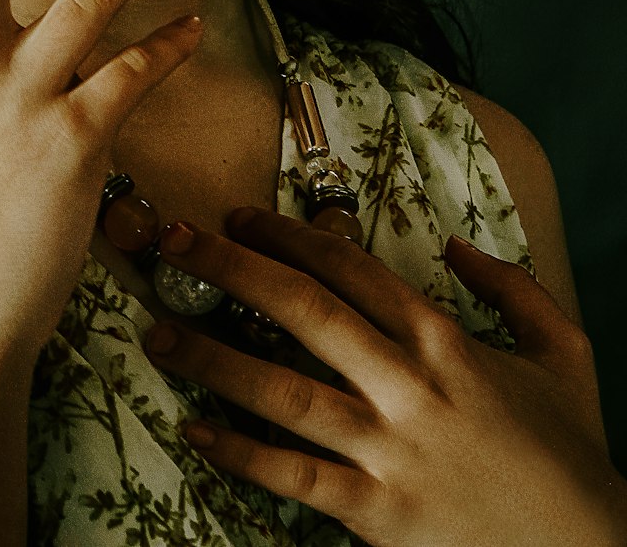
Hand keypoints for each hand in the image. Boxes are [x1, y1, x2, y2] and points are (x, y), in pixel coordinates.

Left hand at [143, 210, 625, 546]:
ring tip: (158, 329)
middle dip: (232, 269)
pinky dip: (242, 454)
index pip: (352, 269)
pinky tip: (197, 429)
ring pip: (286, 391)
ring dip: (214, 356)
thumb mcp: (564, 352)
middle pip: (305, 312)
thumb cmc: (570, 454)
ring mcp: (391, 452)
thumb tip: (457, 245)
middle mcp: (410, 387)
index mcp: (446, 341)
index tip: (240, 214)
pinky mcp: (378, 515)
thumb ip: (513, 288)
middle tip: (174, 240)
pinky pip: (296, 477)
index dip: (289, 234)